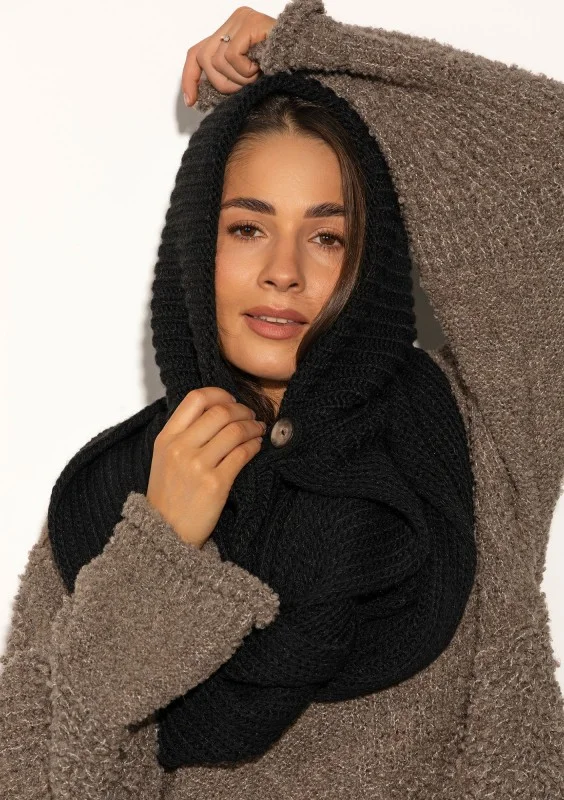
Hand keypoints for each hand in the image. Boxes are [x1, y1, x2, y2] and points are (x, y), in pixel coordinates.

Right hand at [146, 387, 265, 547]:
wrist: (166, 532)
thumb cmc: (168, 495)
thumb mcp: (164, 457)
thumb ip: (183, 433)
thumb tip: (214, 410)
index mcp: (166, 438)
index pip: (195, 398)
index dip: (219, 393)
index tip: (231, 399)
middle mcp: (181, 448)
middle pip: (220, 411)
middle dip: (242, 410)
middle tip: (250, 415)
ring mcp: (198, 466)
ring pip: (235, 431)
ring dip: (253, 427)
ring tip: (258, 430)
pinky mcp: (215, 484)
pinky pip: (243, 454)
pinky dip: (254, 445)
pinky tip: (256, 446)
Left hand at [182, 6, 276, 106]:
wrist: (307, 60)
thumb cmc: (281, 72)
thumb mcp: (246, 79)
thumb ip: (226, 79)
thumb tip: (200, 96)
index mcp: (230, 32)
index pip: (197, 53)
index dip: (190, 78)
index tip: (191, 101)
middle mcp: (233, 21)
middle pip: (204, 58)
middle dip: (220, 82)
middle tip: (242, 88)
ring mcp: (240, 20)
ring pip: (217, 61)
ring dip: (237, 79)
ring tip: (256, 76)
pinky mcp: (249, 23)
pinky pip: (232, 56)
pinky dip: (245, 71)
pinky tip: (260, 69)